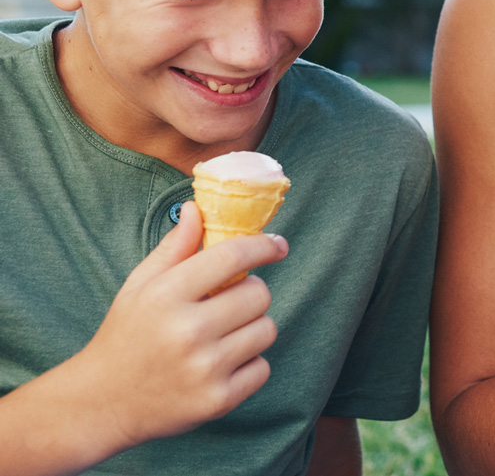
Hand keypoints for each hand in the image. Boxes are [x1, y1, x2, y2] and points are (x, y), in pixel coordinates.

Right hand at [71, 202, 287, 449]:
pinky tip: (221, 365)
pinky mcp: (217, 401)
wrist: (100, 404)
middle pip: (259, 295)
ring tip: (222, 335)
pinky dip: (249, 364)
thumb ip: (175, 247)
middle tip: (227, 302)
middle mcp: (187, 332)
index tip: (277, 245)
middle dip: (249, 294)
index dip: (263, 246)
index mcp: (166, 296)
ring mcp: (204, 369)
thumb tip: (197, 207)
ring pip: (266, 330)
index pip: (233, 257)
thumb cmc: (125, 335)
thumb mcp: (139, 286)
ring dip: (251, 329)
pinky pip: (263, 368)